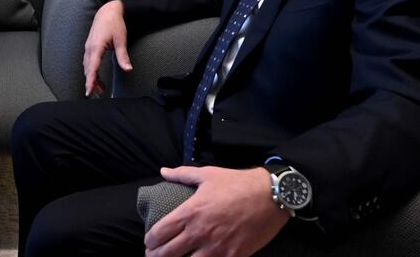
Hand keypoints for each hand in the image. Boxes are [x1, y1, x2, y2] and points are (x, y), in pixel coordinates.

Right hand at [82, 0, 132, 96]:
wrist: (107, 11)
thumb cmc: (114, 23)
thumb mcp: (121, 40)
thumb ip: (123, 56)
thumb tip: (128, 69)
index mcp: (96, 47)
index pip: (92, 68)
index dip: (90, 81)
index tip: (89, 91)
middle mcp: (89, 48)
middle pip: (88, 70)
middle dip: (91, 83)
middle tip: (97, 94)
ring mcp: (88, 47)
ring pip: (87, 66)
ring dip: (92, 77)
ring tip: (99, 88)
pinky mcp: (90, 46)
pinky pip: (88, 61)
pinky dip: (91, 70)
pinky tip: (96, 75)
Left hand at [144, 166, 289, 256]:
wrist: (271, 196)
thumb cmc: (238, 183)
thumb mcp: (207, 174)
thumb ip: (182, 174)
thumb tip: (163, 171)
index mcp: (190, 212)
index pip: (160, 232)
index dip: (150, 241)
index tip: (149, 242)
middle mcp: (199, 232)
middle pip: (167, 254)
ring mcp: (215, 248)